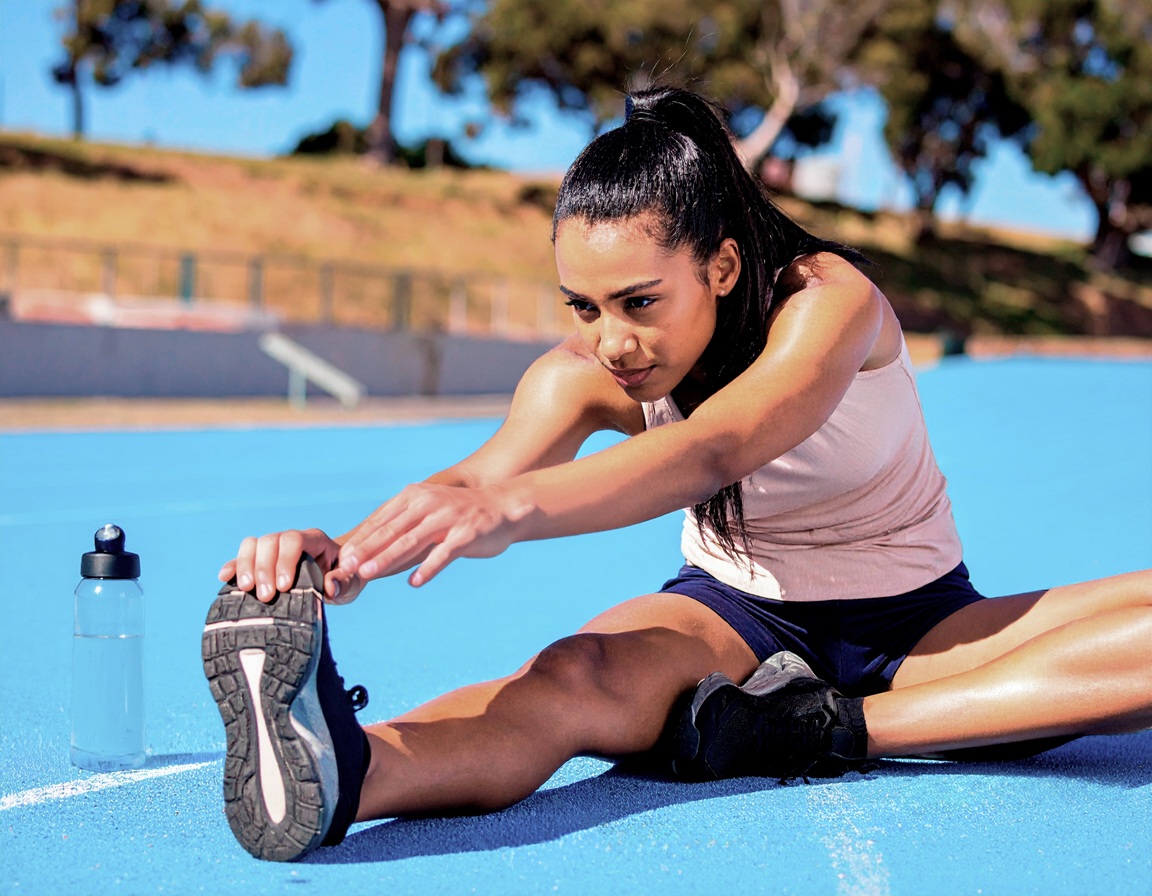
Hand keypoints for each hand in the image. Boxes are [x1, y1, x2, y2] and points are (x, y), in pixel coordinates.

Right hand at [218, 528, 364, 603]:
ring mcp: (275, 548)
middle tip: (267, 596)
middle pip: (270, 541)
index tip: (284, 587)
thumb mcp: (351, 582)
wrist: (338, 576)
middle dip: (264, 568)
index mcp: (315, 540)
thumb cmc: (345, 578)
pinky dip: (234, 565)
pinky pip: (243, 556)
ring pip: (254, 544)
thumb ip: (343, 582)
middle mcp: (292, 539)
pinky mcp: (262, 560)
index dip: (286, 560)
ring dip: (247, 566)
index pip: (294, 540)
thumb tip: (330, 588)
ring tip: (247, 589)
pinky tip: (225, 577)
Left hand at [336, 482, 535, 586]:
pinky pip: (443, 554)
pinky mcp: (466, 534)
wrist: (503, 508)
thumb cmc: (460, 515)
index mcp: (415, 497)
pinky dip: (428, 568)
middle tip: (346, 568)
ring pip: (411, 541)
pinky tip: (414, 582)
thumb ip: (402, 526)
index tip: (342, 559)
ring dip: (387, 559)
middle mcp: (429, 504)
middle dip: (366, 551)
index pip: (381, 520)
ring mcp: (448, 518)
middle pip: (391, 531)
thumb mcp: (428, 511)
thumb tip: (370, 550)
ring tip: (368, 574)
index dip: (361, 540)